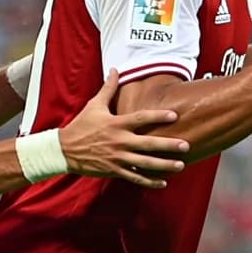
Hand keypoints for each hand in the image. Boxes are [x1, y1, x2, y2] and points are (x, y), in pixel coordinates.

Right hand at [60, 70, 188, 187]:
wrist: (65, 150)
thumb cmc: (81, 125)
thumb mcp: (94, 105)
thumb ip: (108, 88)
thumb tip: (114, 69)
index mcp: (116, 124)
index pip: (141, 118)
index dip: (158, 116)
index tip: (174, 115)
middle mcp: (120, 142)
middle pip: (148, 144)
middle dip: (168, 145)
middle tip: (186, 145)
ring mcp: (118, 158)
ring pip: (145, 163)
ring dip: (164, 165)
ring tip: (181, 165)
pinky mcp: (115, 171)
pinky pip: (135, 177)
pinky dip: (149, 182)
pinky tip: (163, 183)